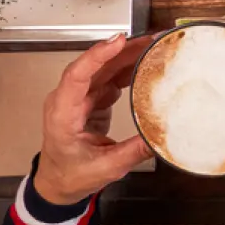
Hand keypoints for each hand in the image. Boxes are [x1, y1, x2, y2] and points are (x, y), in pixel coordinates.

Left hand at [33, 33, 153, 204]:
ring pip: (102, 69)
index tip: (119, 40)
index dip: (97, 55)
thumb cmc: (73, 176)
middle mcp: (67, 100)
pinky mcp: (89, 99)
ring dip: (127, 56)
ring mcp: (78, 98)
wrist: (58, 184)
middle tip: (152, 40)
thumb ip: (137, 150)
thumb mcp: (108, 167)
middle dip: (122, 49)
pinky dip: (127, 69)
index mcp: (64, 115)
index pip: (76, 76)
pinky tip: (145, 64)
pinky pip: (108, 78)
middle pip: (93, 66)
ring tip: (154, 47)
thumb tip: (166, 134)